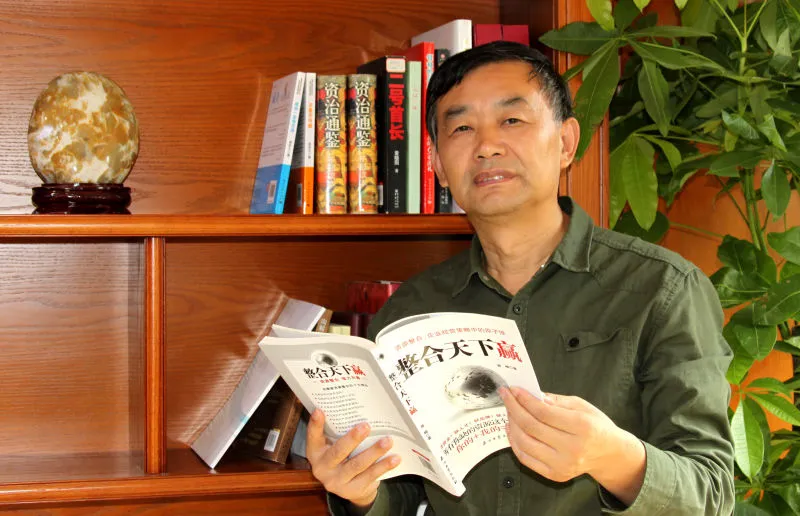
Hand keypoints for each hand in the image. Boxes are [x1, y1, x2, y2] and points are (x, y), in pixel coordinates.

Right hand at [306, 409, 401, 509]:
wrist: (349, 488)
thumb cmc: (342, 458)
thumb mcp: (333, 445)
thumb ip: (337, 430)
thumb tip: (352, 407)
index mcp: (316, 453)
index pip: (313, 437)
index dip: (315, 425)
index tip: (319, 410)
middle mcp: (323, 469)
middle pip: (338, 452)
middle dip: (352, 439)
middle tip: (366, 426)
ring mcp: (338, 481)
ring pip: (357, 465)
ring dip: (374, 452)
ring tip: (387, 440)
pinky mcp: (354, 490)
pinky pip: (370, 476)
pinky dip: (383, 466)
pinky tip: (395, 458)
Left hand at [499, 387, 625, 482]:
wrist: (609, 454)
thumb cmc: (596, 426)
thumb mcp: (581, 406)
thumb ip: (556, 401)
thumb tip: (531, 395)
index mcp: (582, 427)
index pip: (543, 413)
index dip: (524, 400)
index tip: (512, 389)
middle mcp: (572, 449)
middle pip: (532, 427)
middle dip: (514, 408)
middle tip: (505, 396)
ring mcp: (563, 465)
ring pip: (525, 443)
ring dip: (512, 425)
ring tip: (509, 412)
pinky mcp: (555, 475)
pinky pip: (526, 458)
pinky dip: (514, 443)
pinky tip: (512, 429)